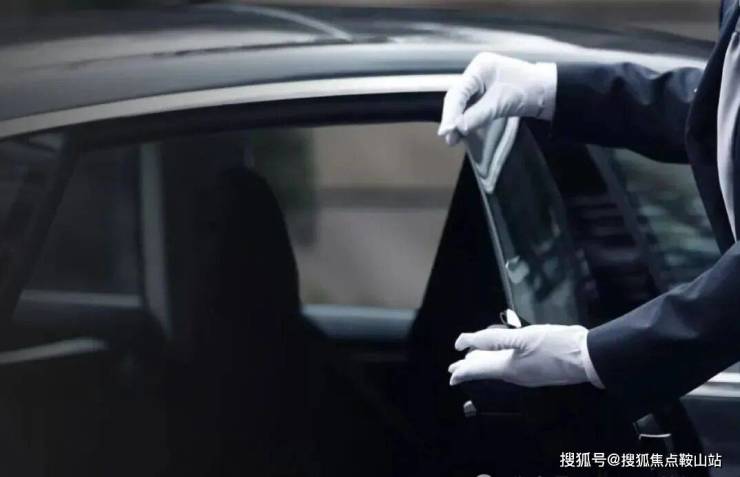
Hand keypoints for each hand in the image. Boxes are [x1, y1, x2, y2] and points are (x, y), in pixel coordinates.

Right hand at [438, 52, 557, 145]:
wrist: (550, 92)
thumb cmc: (528, 91)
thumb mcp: (501, 103)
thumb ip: (477, 116)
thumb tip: (457, 129)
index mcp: (480, 67)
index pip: (458, 92)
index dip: (450, 113)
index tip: (446, 131)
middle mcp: (477, 73)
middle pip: (457, 97)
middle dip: (452, 118)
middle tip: (448, 138)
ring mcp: (481, 83)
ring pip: (462, 104)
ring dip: (458, 121)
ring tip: (453, 139)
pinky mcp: (486, 93)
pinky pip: (471, 107)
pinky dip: (466, 120)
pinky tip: (462, 132)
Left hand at [448, 324, 601, 387]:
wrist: (589, 356)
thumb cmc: (556, 345)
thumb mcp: (522, 337)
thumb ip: (492, 339)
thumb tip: (466, 342)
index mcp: (509, 368)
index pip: (479, 371)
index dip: (463, 371)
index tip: (451, 375)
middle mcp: (516, 375)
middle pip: (487, 371)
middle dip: (471, 368)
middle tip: (456, 367)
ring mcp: (528, 375)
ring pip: (499, 369)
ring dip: (484, 364)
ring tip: (473, 361)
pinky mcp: (539, 370)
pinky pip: (511, 367)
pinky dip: (499, 361)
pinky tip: (501, 355)